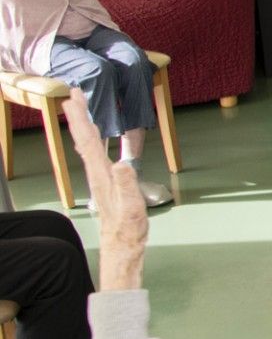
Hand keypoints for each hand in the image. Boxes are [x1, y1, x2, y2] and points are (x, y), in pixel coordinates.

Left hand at [63, 93, 148, 290]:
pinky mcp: (105, 182)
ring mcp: (99, 177)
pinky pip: (95, 154)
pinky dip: (91, 140)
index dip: (80, 119)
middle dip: (78, 115)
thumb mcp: (131, 207)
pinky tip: (92, 139)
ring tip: (80, 109)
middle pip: (85, 138)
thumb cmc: (128, 228)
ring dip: (83, 125)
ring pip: (88, 145)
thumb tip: (122, 163)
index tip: (73, 98)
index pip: (89, 141)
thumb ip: (126, 185)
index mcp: (102, 174)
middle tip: (73, 93)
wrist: (121, 246)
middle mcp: (97, 173)